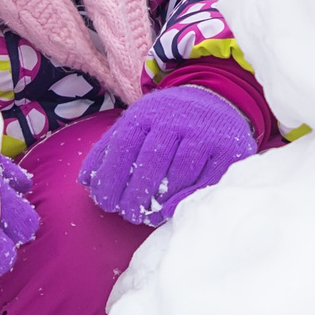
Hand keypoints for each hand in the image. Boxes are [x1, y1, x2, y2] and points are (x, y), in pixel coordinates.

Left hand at [77, 85, 256, 224]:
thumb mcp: (138, 123)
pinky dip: (185, 197)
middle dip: (135, 194)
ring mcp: (205, 132)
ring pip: (179, 172)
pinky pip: (206, 179)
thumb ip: (110, 148)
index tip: (105, 203)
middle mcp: (177, 118)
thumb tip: (85, 181)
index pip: (124, 146)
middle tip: (127, 214)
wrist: (216, 99)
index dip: (111, 178)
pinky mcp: (229, 147)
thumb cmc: (168, 121)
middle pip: (151, 161)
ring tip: (146, 215)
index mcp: (148, 111)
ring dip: (160, 199)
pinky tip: (169, 210)